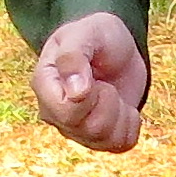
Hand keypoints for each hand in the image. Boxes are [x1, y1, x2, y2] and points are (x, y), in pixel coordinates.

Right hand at [32, 13, 148, 152]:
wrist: (115, 48)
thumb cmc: (95, 36)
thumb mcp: (86, 32)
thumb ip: (74, 56)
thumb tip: (76, 92)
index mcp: (45, 85)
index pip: (64, 110)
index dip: (88, 97)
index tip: (94, 75)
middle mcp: (55, 113)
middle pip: (89, 128)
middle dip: (109, 100)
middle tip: (104, 81)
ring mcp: (76, 130)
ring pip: (105, 139)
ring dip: (121, 111)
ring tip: (112, 90)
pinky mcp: (99, 139)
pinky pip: (120, 144)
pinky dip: (130, 124)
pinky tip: (123, 106)